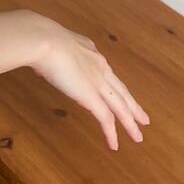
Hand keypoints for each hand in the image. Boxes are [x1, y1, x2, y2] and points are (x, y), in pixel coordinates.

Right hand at [28, 16, 150, 150]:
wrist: (43, 41)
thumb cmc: (40, 38)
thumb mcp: (51, 43)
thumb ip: (54, 52)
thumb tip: (45, 59)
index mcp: (89, 52)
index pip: (107, 73)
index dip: (114, 85)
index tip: (119, 92)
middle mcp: (99, 66)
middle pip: (120, 91)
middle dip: (132, 106)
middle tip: (143, 118)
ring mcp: (97, 82)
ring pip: (120, 106)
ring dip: (130, 122)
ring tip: (138, 136)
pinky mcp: (91, 97)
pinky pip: (105, 118)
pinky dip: (111, 133)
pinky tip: (114, 145)